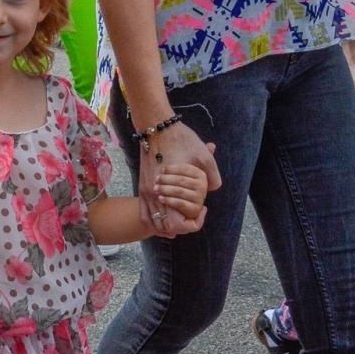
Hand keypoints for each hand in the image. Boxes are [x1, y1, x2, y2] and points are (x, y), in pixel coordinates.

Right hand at [138, 122, 218, 237]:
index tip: (203, 209)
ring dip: (165, 226)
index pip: (178, 223)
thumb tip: (213, 189)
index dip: (194, 223)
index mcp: (169, 188)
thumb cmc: (180, 139)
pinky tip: (163, 216)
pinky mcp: (141, 185)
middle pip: (164, 226)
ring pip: (152, 222)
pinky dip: (152, 219)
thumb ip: (212, 176)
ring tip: (179, 221)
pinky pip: (143, 212)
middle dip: (180, 227)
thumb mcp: (203, 156)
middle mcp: (154, 194)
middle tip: (192, 217)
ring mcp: (145, 190)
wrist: (156, 125)